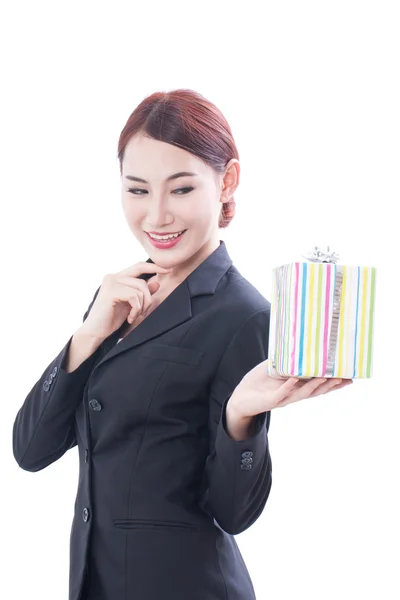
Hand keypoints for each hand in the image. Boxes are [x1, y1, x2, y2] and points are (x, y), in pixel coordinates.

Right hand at [80, 262, 171, 340]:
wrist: (95, 332)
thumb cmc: (111, 319)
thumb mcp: (131, 305)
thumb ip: (142, 293)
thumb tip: (156, 283)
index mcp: (117, 278)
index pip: (139, 267)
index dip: (154, 267)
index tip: (169, 269)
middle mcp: (113, 276)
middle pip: (142, 281)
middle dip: (148, 299)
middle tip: (143, 313)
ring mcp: (111, 282)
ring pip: (140, 289)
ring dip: (141, 306)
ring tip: (134, 316)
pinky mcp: (111, 291)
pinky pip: (135, 296)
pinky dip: (136, 309)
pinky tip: (129, 317)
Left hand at [229, 359, 353, 417]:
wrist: (240, 398)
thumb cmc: (258, 382)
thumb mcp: (274, 368)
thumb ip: (285, 359)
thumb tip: (296, 342)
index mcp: (296, 387)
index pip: (318, 385)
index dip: (334, 383)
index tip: (350, 378)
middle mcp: (293, 394)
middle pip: (316, 391)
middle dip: (331, 385)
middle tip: (345, 379)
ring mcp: (283, 398)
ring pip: (302, 393)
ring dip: (314, 386)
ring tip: (326, 377)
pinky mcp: (271, 400)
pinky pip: (281, 392)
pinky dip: (288, 386)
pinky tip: (294, 379)